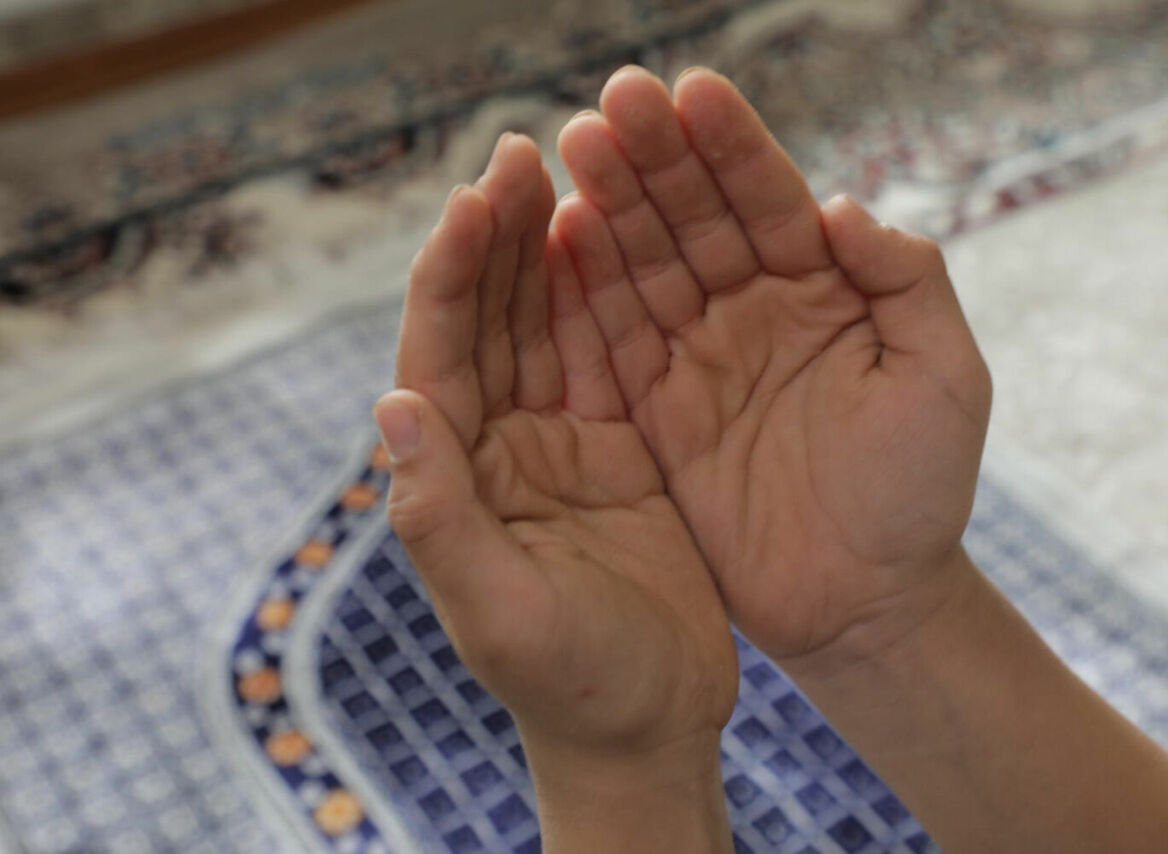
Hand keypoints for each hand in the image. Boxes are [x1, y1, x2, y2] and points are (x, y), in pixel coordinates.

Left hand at [375, 134, 736, 780]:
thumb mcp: (502, 614)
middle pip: (488, 325)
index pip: (438, 359)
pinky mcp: (616, 450)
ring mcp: (557, 446)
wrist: (647, 728)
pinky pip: (607, 358)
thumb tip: (392, 409)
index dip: (448, 278)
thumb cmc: (571, 687)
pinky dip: (607, 300)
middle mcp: (496, 452)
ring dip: (547, 254)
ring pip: (546, 328)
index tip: (472, 200)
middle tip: (520, 153)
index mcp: (455, 482)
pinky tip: (610, 244)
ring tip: (563, 174)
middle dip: (496, 241)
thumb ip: (441, 518)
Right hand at [555, 67, 991, 662]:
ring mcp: (700, 361)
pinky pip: (615, 343)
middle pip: (696, 219)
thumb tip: (839, 206)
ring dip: (610, 207)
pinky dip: (585, 293)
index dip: (733, 146)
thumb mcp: (944, 379)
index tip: (692, 90)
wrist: (869, 604)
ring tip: (572, 146)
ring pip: (647, 268)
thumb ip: (908, 282)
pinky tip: (559, 236)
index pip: (770, 201)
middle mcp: (754, 313)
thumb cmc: (920, 494)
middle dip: (656, 159)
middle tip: (613, 100)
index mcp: (825, 292)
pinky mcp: (657, 415)